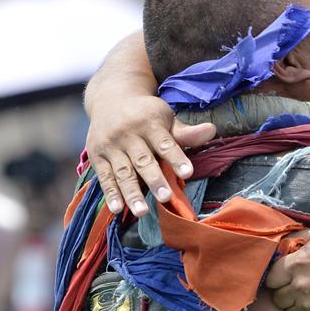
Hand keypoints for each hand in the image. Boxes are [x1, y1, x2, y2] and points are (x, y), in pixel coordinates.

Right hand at [86, 94, 215, 215]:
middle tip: (166, 197)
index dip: (176, 157)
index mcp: (149, 122)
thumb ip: (186, 131)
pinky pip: (104, 177)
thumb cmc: (146, 115)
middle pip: (143, 160)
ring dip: (131, 192)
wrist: (111, 98)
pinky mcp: (97, 156)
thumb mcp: (166, 117)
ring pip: (123, 172)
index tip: (187, 173)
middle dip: (154, 179)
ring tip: (142, 211)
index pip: (165, 143)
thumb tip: (212, 130)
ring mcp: (110, 145)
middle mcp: (128, 134)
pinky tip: (117, 209)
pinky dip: (110, 193)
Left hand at [265, 227, 309, 310]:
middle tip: (304, 288)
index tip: (288, 277)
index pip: (270, 278)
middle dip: (287, 293)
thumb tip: (281, 245)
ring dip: (298, 307)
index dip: (278, 277)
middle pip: (278, 298)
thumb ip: (298, 237)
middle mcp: (299, 288)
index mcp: (296, 265)